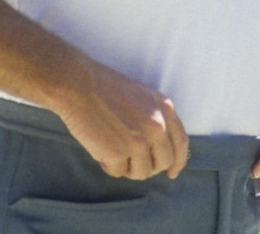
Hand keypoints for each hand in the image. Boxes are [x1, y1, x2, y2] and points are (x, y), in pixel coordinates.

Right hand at [53, 60, 188, 180]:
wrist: (79, 85)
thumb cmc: (105, 89)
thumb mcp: (144, 98)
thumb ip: (156, 120)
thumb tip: (159, 149)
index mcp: (165, 109)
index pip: (180, 143)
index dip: (177, 162)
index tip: (172, 173)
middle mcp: (158, 126)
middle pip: (163, 162)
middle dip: (149, 167)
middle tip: (132, 163)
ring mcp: (140, 141)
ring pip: (142, 172)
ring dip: (127, 167)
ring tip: (112, 150)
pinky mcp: (119, 153)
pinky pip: (118, 172)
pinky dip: (108, 165)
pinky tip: (100, 148)